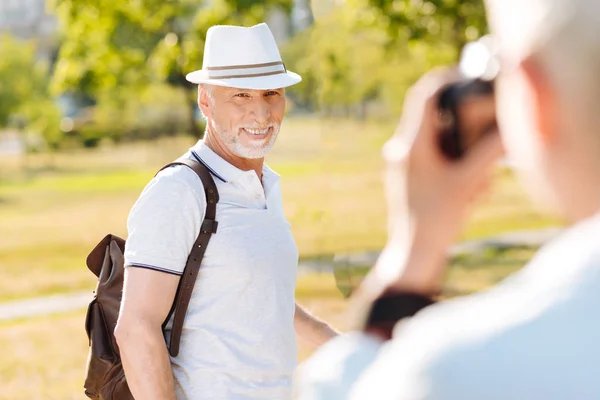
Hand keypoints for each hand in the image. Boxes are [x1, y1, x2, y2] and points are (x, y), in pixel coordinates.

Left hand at [359, 69, 503, 298]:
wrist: (413, 252)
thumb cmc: (434, 219)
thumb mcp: (467, 182)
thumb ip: (489, 152)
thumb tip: (508, 129)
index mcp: (411, 144)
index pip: (425, 95)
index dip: (447, 79)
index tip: (470, 76)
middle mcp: (402, 149)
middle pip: (438, 119)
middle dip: (466, 129)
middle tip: (485, 145)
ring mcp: (405, 163)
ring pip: (441, 141)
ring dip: (464, 155)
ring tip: (477, 182)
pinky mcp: (411, 176)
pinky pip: (436, 159)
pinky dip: (456, 168)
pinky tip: (469, 192)